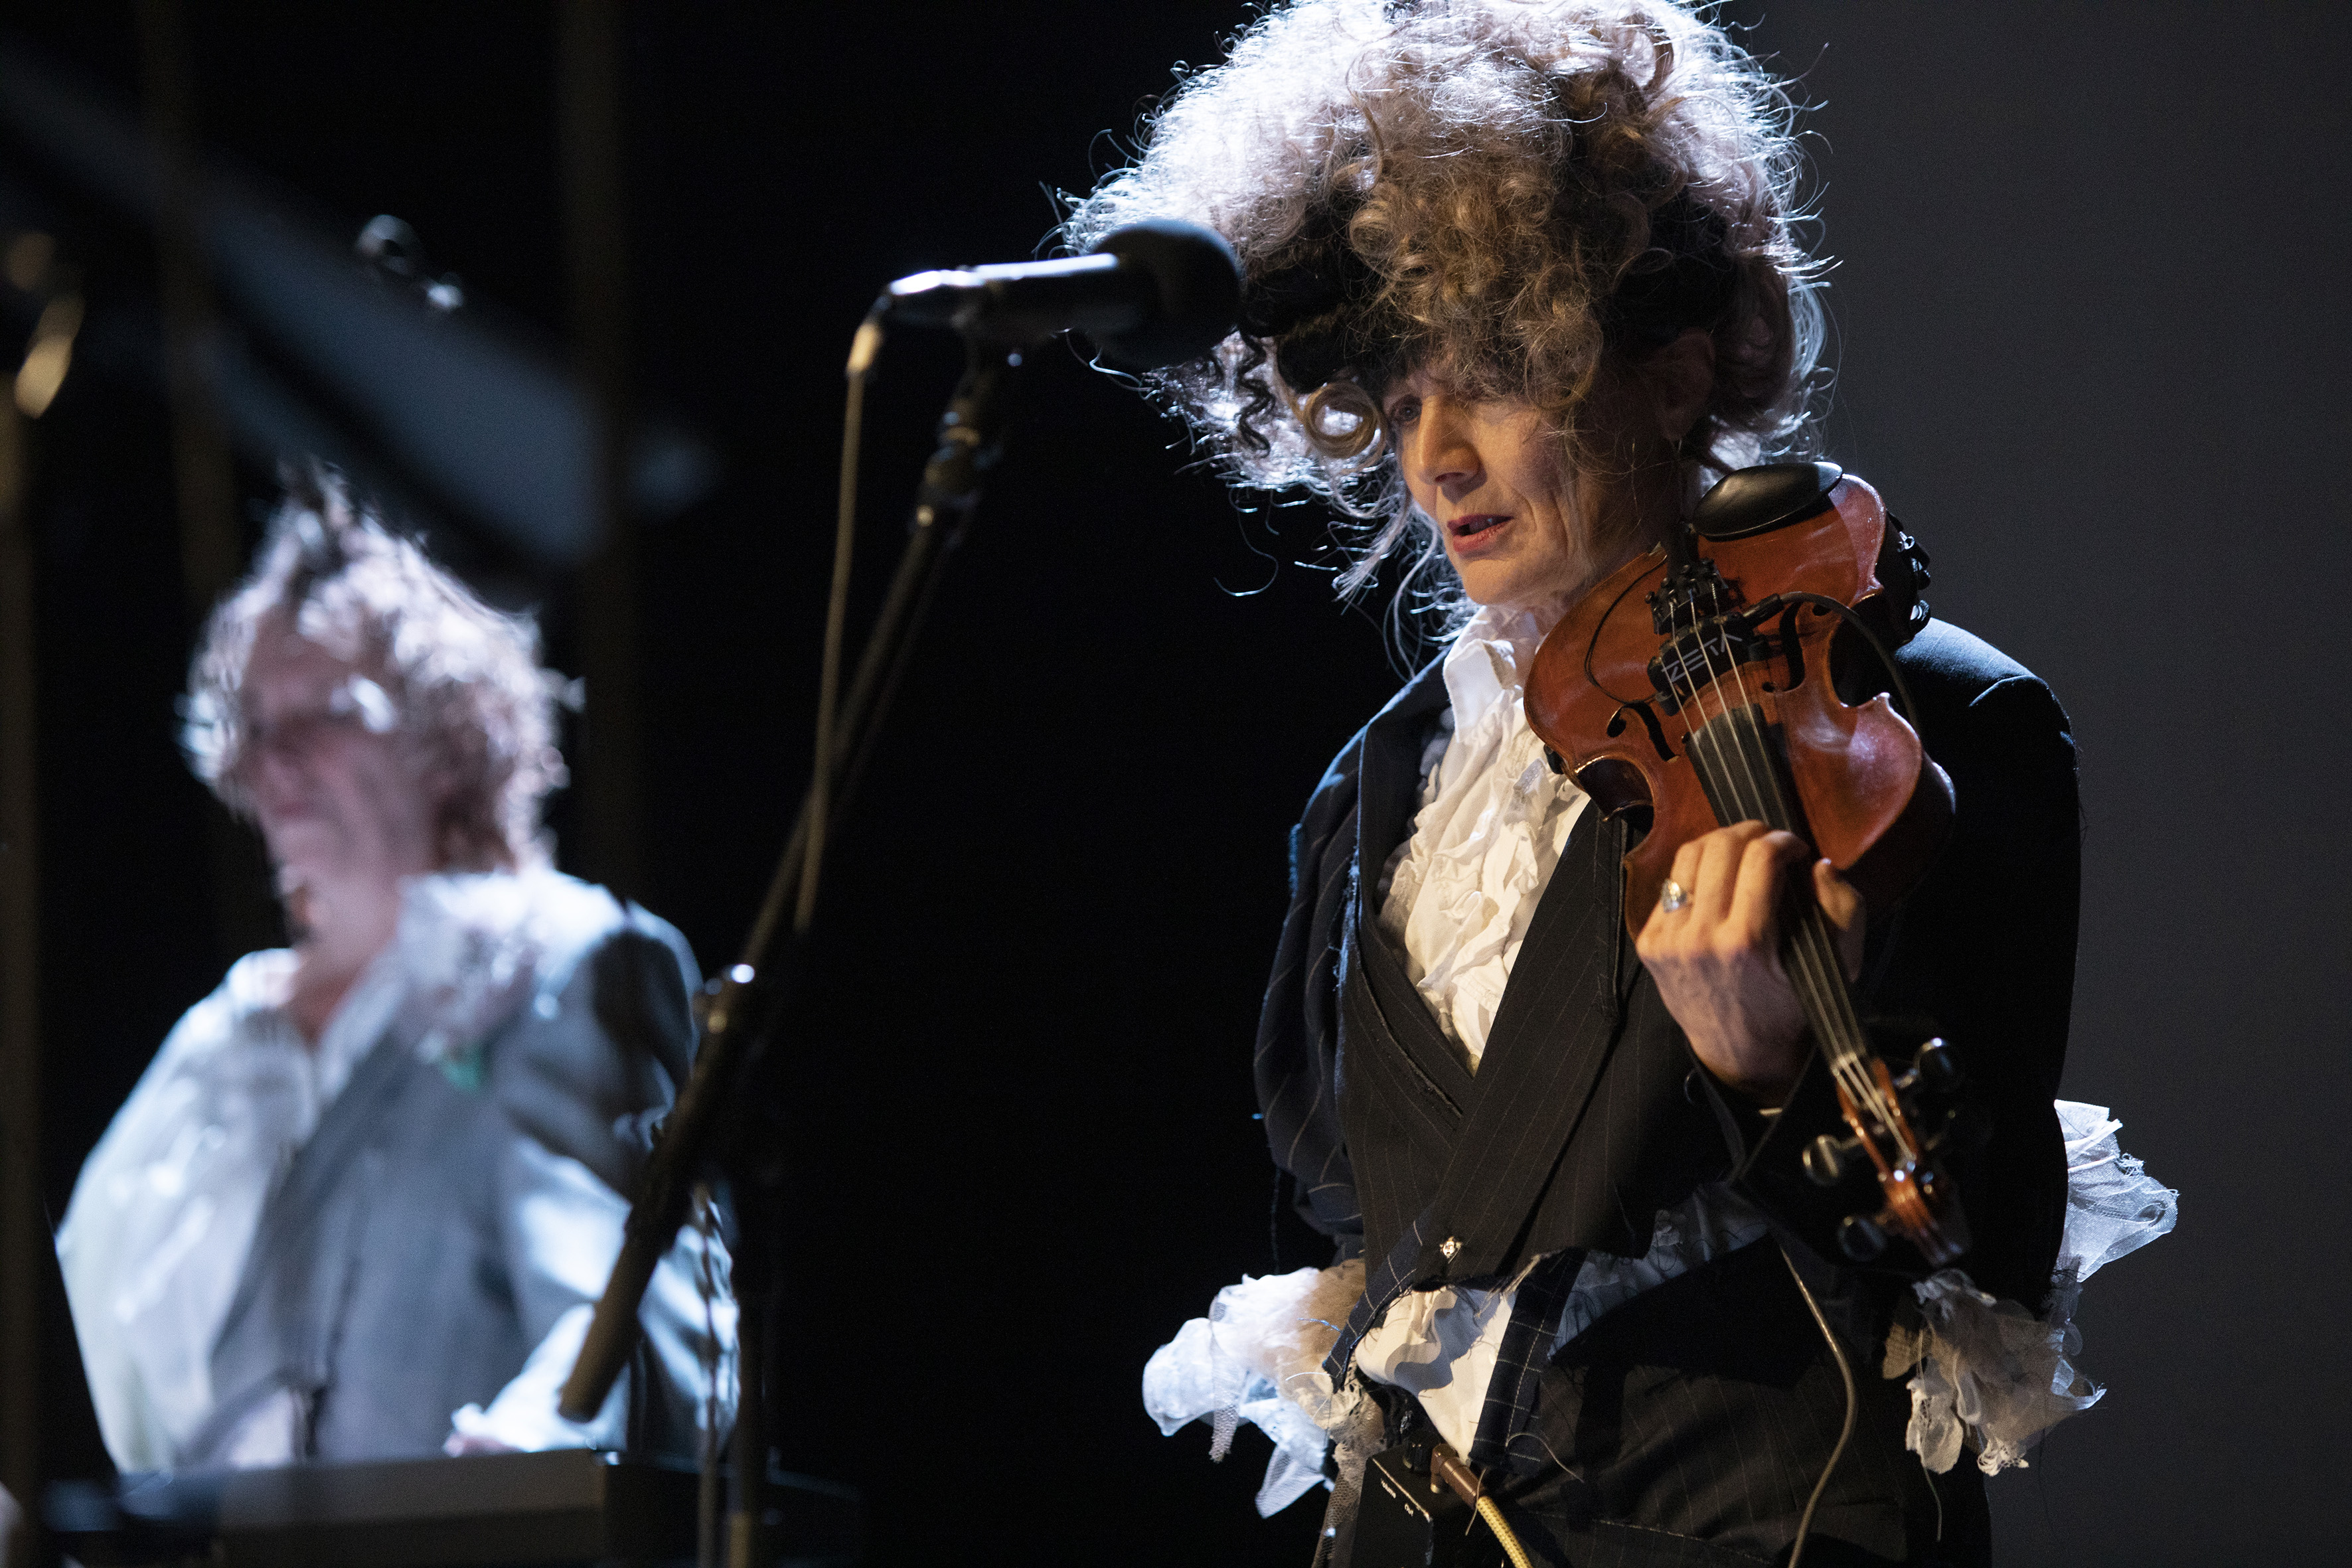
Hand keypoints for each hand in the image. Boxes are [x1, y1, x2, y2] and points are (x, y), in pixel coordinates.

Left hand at [1635, 822, 1863, 1102]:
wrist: (1741, 1053)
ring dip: (1718, 844)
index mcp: (1747, 942)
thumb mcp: (1837, 966)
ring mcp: (1668, 940)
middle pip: (1719, 847)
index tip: (1795, 848)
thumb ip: (1842, 909)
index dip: (1783, 840)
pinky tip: (1716, 886)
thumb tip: (1819, 863)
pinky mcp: (1649, 943)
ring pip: (1687, 857)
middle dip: (1750, 832)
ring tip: (1741, 854)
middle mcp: (1700, 938)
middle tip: (1769, 841)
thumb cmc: (1793, 1006)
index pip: (1760, 858)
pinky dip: (1695, 875)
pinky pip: (1668, 885)